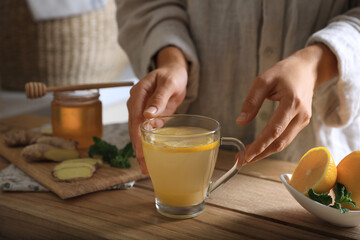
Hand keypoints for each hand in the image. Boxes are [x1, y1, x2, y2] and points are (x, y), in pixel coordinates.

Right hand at [127, 47, 187, 172]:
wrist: (175, 72)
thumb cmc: (171, 75)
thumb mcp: (168, 83)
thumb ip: (159, 98)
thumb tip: (147, 114)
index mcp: (138, 94)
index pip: (135, 117)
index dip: (137, 135)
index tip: (140, 151)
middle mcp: (137, 104)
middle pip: (134, 128)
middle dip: (138, 148)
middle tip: (143, 166)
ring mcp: (142, 111)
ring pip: (139, 133)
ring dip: (142, 149)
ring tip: (146, 167)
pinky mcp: (150, 117)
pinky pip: (147, 132)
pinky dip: (148, 144)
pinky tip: (151, 157)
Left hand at [236, 44, 337, 164]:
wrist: (308, 69)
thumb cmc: (285, 72)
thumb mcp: (264, 80)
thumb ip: (251, 101)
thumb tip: (240, 121)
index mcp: (292, 103)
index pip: (275, 130)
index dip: (260, 145)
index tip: (246, 155)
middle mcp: (301, 115)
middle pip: (280, 142)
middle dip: (260, 154)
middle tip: (241, 161)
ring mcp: (303, 120)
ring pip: (283, 143)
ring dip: (265, 152)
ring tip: (246, 157)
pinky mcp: (301, 123)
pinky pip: (286, 138)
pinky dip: (272, 146)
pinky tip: (259, 149)